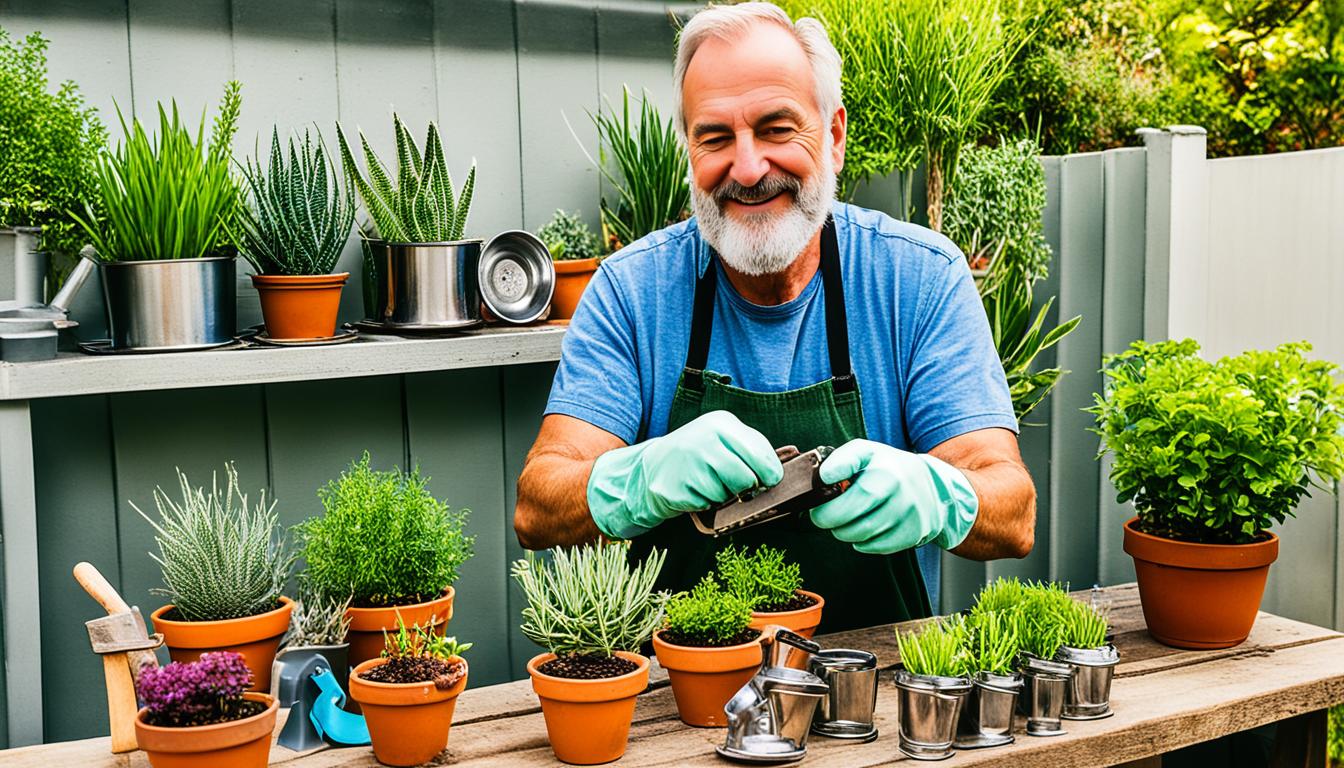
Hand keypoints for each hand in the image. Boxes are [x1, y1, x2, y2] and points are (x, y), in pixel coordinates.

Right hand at [587, 411, 784, 538]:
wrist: (649, 469)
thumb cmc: (697, 458)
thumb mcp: (723, 443)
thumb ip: (753, 452)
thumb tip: (785, 469)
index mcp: (723, 423)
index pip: (763, 456)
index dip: (770, 476)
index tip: (765, 481)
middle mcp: (707, 437)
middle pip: (749, 478)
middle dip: (746, 488)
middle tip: (732, 484)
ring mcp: (690, 461)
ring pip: (729, 493)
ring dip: (723, 496)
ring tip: (707, 483)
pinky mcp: (678, 485)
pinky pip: (708, 503)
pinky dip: (705, 503)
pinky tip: (693, 490)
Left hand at [809, 439, 977, 553]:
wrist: (934, 486)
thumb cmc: (889, 469)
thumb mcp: (868, 453)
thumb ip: (842, 460)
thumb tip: (822, 478)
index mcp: (883, 466)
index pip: (851, 467)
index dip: (834, 474)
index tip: (824, 481)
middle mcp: (898, 487)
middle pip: (849, 512)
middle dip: (827, 517)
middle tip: (821, 516)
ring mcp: (908, 512)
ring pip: (859, 534)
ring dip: (842, 531)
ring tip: (843, 522)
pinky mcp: (912, 533)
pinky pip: (875, 546)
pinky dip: (862, 542)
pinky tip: (864, 529)